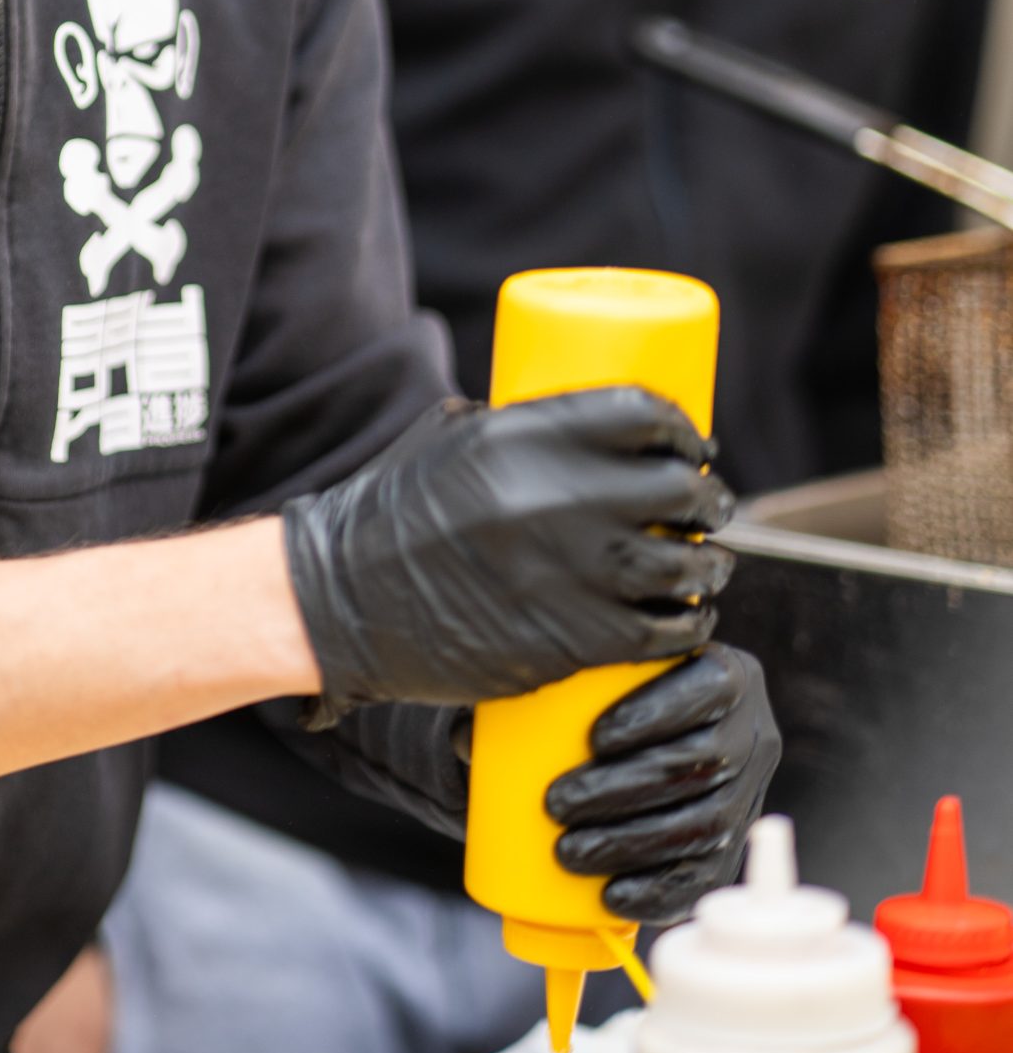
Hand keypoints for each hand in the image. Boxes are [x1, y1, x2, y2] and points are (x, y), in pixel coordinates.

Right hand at [282, 389, 731, 724]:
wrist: (343, 600)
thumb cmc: (393, 512)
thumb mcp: (448, 438)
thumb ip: (515, 425)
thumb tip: (583, 425)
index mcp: (522, 435)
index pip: (642, 413)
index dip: (682, 427)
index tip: (691, 444)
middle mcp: (552, 497)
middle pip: (676, 486)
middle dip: (706, 496)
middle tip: (705, 506)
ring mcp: (566, 571)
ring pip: (681, 563)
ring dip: (708, 564)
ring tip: (703, 565)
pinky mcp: (568, 638)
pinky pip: (660, 631)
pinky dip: (686, 624)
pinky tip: (687, 616)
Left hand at [546, 644, 779, 923]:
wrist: (656, 742)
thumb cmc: (613, 701)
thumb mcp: (596, 682)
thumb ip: (540, 696)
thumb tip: (464, 741)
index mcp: (727, 676)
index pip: (705, 688)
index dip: (655, 713)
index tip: (596, 738)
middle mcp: (751, 735)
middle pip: (696, 764)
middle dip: (623, 789)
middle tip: (556, 804)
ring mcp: (748, 796)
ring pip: (700, 825)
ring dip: (630, 842)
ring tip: (568, 851)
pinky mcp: (733, 849)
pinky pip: (705, 876)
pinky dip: (656, 890)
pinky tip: (611, 896)